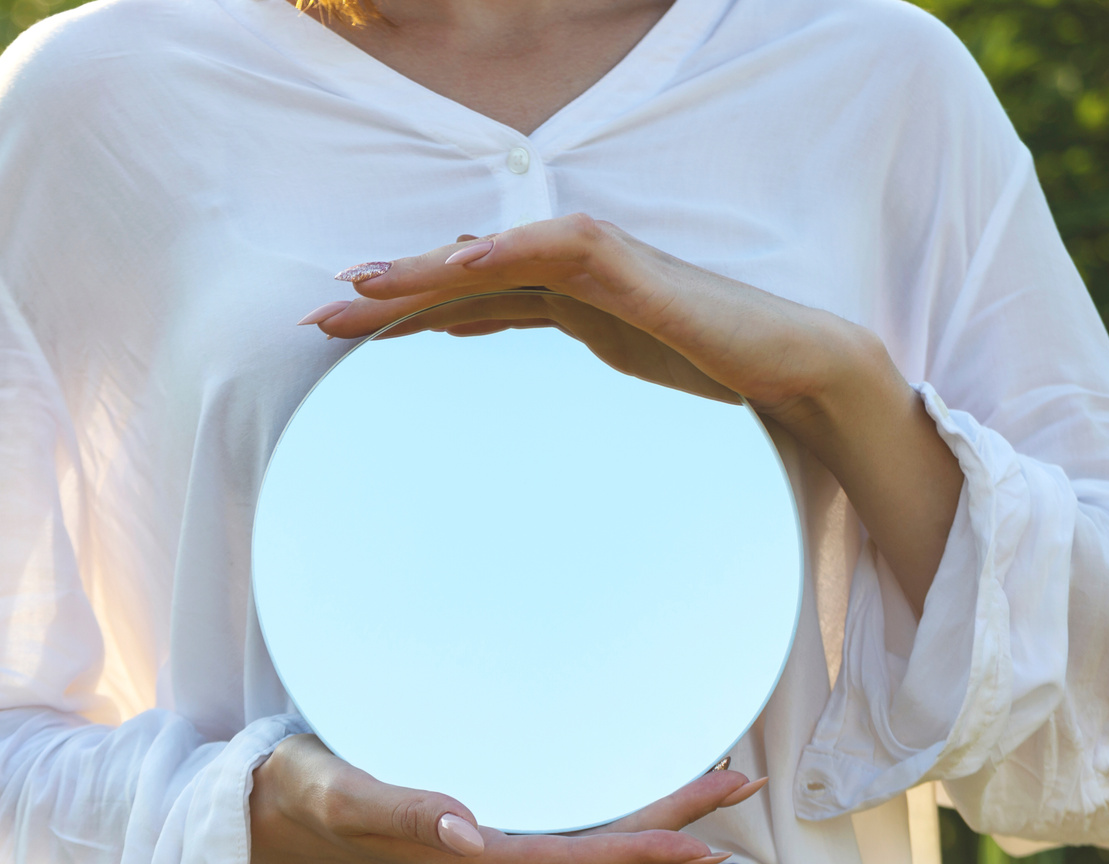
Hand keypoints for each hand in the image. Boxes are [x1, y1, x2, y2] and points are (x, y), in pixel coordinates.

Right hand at [249, 733, 766, 863]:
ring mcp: (488, 861)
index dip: (642, 851)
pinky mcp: (482, 844)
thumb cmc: (309, 793)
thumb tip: (472, 830)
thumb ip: (404, 810)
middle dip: (670, 828)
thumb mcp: (346, 793)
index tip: (704, 841)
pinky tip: (628, 795)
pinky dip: (609, 819)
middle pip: (598, 857)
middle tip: (737, 783)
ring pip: (587, 848)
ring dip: (648, 822)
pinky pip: (564, 837)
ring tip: (706, 788)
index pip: (574, 861)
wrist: (276, 810)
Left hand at [299, 217, 882, 421]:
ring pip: (499, 259)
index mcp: (562, 298)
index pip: (465, 299)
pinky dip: (514, 253)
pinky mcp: (637, 275)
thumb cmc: (706, 359)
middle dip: (391, 295)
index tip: (338, 334)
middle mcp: (572, 273)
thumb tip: (470, 328)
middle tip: (318, 318)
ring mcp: (604, 269)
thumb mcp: (606, 354)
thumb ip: (541, 332)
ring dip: (431, 271)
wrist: (791, 365)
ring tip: (365, 286)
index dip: (400, 312)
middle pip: (465, 277)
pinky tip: (465, 263)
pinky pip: (565, 255)